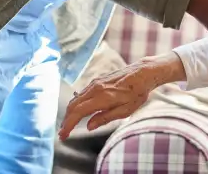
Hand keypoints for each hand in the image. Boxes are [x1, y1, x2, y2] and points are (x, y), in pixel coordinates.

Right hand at [58, 52, 185, 139]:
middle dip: (66, 120)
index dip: (68, 124)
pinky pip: (82, 93)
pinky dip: (76, 104)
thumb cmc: (137, 93)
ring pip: (76, 99)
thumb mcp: (125, 111)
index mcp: (102, 97)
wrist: (143, 72)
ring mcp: (95, 83)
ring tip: (69, 125)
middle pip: (73, 105)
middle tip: (63, 133)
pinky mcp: (98, 80)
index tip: (63, 135)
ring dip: (70, 112)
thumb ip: (105, 118)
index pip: (78, 112)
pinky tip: (79, 112)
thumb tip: (89, 127)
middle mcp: (95, 88)